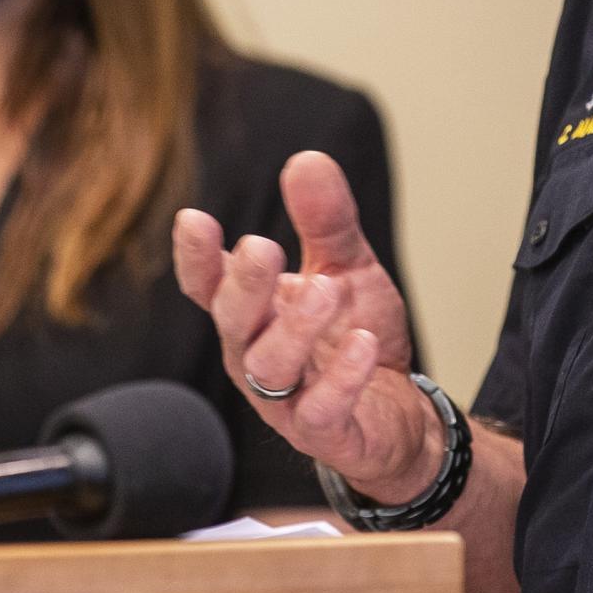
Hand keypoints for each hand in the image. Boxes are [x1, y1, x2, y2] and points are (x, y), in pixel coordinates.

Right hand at [172, 151, 433, 498]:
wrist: (398, 413)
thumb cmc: (354, 338)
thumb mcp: (346, 268)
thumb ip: (326, 221)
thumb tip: (306, 160)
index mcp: (253, 313)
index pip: (208, 285)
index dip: (195, 258)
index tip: (194, 220)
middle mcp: (255, 355)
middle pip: (231, 322)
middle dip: (244, 286)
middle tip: (261, 248)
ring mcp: (285, 399)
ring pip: (268, 367)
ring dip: (294, 328)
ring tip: (326, 293)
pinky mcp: (324, 433)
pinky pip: (320, 411)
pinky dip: (341, 379)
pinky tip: (364, 345)